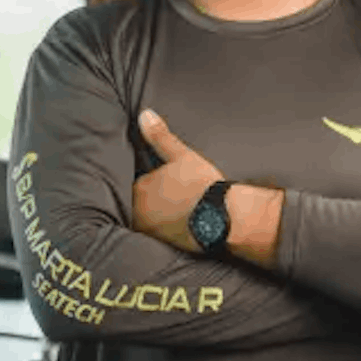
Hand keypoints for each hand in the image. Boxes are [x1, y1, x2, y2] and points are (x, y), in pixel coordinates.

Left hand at [133, 110, 223, 251]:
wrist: (223, 218)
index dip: (150, 180)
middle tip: (171, 195)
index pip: (137, 182)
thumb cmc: (202, 185)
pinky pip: (160, 234)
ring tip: (176, 210)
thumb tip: (144, 115)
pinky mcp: (165, 246)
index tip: (163, 180)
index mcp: (140, 189)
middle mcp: (139, 213)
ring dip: (158, 215)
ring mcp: (151, 232)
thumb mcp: (181, 155)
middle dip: (151, 199)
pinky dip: (167, 229)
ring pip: (149, 219)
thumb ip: (160, 136)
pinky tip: (180, 224)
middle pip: (140, 202)